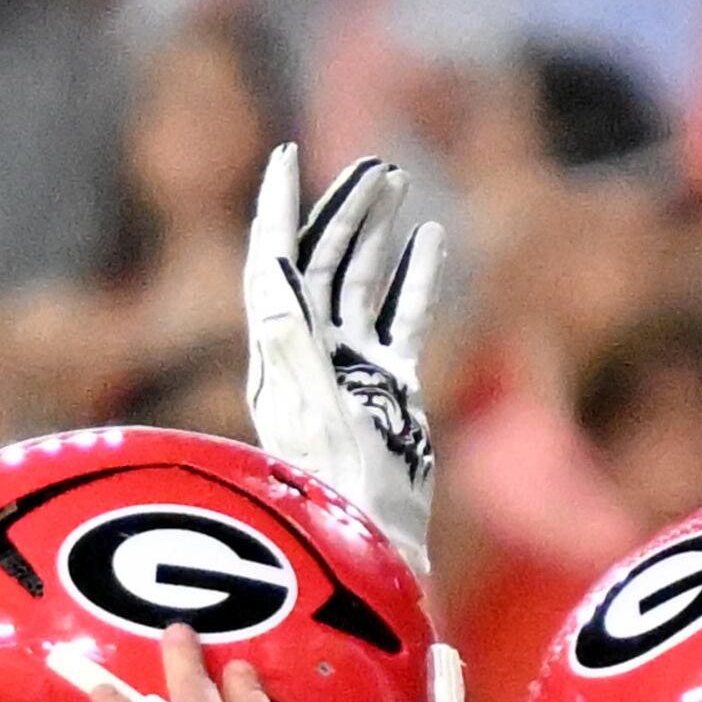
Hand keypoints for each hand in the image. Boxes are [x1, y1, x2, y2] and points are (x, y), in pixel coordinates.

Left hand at [244, 146, 442, 571]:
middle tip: (372, 166)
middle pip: (319, 263)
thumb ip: (294, 340)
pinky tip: (430, 241)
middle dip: (341, 210)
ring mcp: (351, 369)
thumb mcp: (313, 411)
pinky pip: (401, 319)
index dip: (276, 208)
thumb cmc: (340, 490)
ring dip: (374, 232)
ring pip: (359, 283)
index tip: (283, 155)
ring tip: (395, 183)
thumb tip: (272, 271)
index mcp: (279, 354)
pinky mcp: (389, 387)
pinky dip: (415, 278)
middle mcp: (310, 355)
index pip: (272, 263)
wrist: (375, 546)